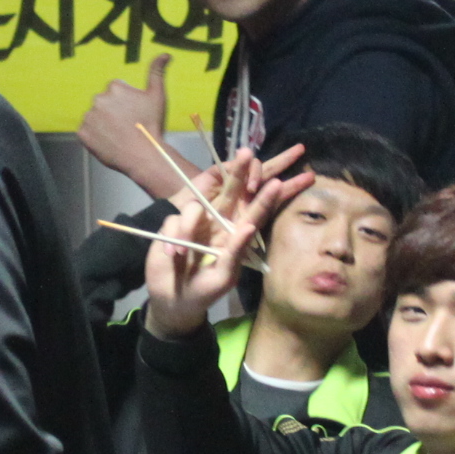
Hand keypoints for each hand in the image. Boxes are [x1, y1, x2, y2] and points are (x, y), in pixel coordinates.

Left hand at [77, 54, 177, 195]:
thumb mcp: (157, 96)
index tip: (133, 114)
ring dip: (102, 123)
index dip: (125, 103)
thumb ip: (157, 72)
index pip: (116, 91)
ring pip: (94, 117)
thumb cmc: (152, 125)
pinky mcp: (82, 133)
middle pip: (104, 103)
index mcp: (114, 87)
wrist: (144, 154)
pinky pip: (86, 132)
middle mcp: (98, 99)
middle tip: (126, 125)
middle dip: (112, 112)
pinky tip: (108, 141)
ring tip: (118, 135)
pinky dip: (94, 136)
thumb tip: (164, 54)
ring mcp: (89, 116)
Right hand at [137, 146, 311, 341]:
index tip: (282, 181)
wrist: (172, 300)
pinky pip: (176, 221)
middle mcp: (219, 221)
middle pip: (232, 189)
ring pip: (196, 207)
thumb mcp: (224, 277)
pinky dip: (174, 239)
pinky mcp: (174, 224)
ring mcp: (196, 221)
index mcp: (237, 233)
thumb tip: (248, 227)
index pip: (257, 210)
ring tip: (182, 254)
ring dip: (188, 229)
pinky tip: (172, 255)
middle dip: (240, 171)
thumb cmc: (205, 291)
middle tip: (247, 153)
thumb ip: (236, 252)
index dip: (270, 196)